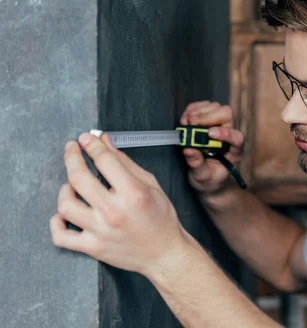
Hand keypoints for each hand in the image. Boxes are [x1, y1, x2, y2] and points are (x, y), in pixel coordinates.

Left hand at [50, 132, 187, 275]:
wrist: (164, 253)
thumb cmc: (161, 219)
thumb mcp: (151, 184)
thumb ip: (125, 163)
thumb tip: (105, 142)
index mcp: (133, 193)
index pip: (104, 160)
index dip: (92, 144)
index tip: (86, 138)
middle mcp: (114, 211)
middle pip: (79, 178)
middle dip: (72, 157)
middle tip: (72, 149)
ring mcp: (100, 231)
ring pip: (66, 205)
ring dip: (65, 189)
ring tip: (73, 186)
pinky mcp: (92, 247)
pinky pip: (61, 236)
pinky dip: (57, 222)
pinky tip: (65, 213)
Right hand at [180, 101, 244, 193]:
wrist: (206, 177)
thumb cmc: (209, 179)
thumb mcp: (202, 177)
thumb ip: (197, 165)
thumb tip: (189, 150)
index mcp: (234, 150)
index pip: (237, 137)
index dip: (226, 133)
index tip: (210, 134)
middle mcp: (229, 134)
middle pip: (227, 114)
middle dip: (208, 117)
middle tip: (191, 123)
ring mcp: (219, 124)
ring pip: (215, 107)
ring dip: (198, 112)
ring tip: (185, 124)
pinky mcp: (208, 119)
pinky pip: (203, 106)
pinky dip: (192, 110)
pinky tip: (184, 120)